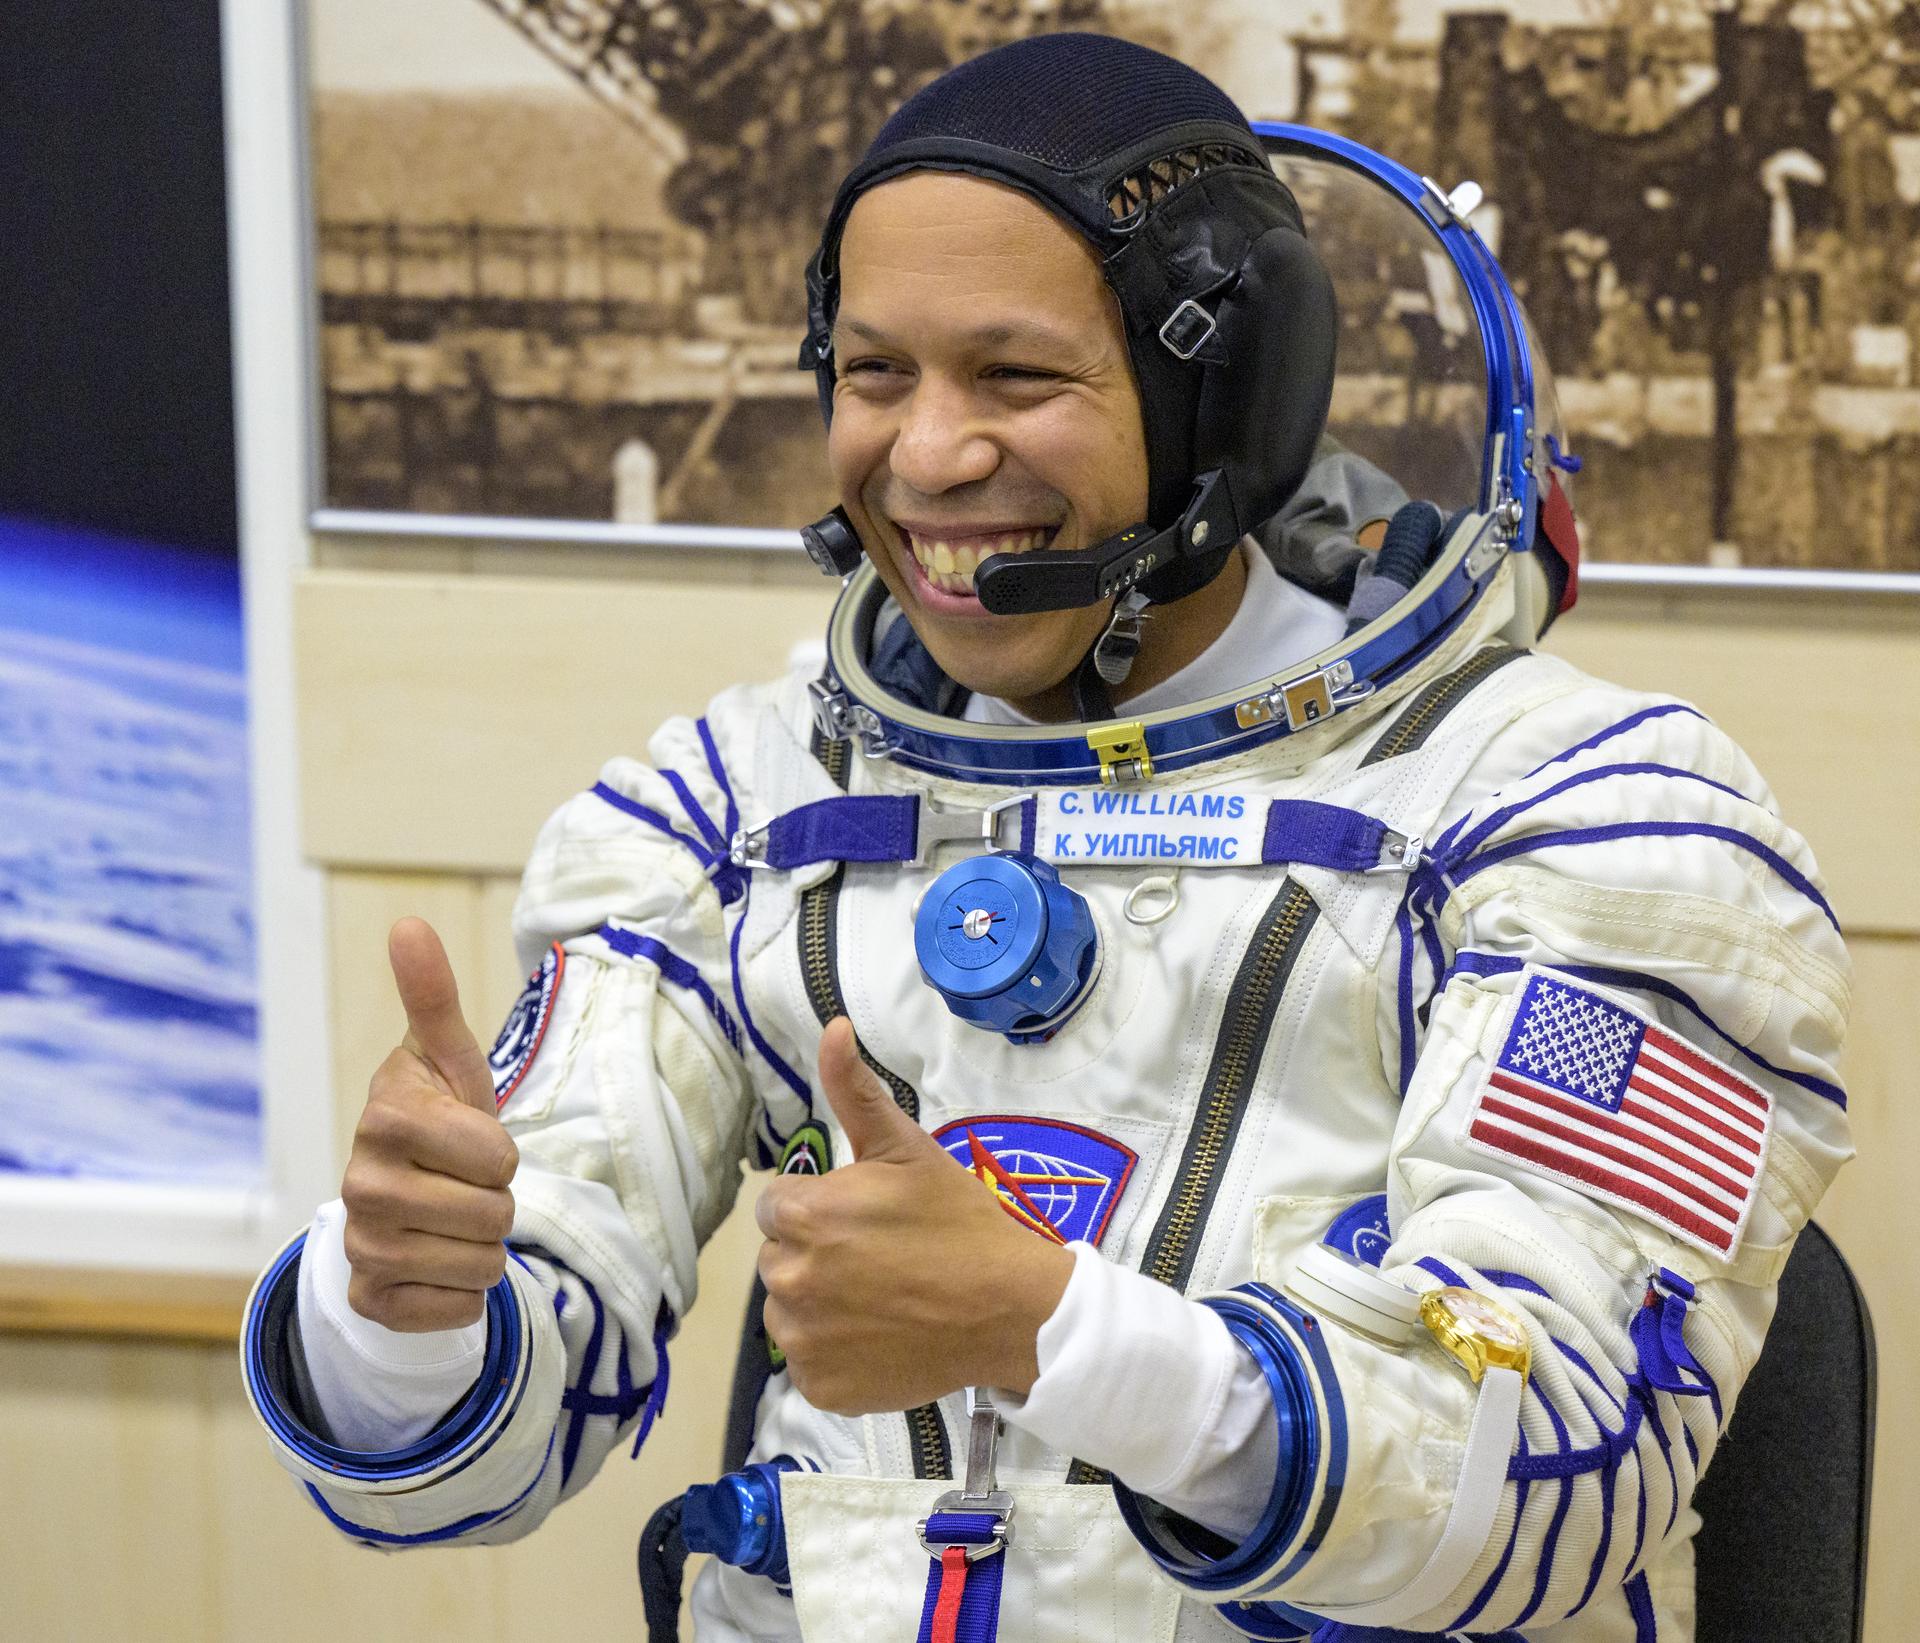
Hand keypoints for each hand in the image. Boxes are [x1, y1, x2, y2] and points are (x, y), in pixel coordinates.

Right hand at [338, 917, 518, 1331]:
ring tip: (456, 1221)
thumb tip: (407, 922)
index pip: (496, 1156)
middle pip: (492, 1213)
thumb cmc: (441, 1121)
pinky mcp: (368, 1300)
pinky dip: (464, 1295)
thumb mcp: (448, 1059)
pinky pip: (455, 1311)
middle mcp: (359, 1184)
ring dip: (486, 1246)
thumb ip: (433, 996)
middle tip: (469, 1186)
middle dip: (499, 1202)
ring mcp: (360, 1245)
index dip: (502, 1152)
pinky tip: (438, 1266)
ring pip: (481, 1264)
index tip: (475, 1142)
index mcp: (385, 1117)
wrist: (405, 1199)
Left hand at [755, 1017, 1074, 1414]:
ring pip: (790, 1311)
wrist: (1009, 1309)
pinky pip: (810, 1365)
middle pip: (781, 1258)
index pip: (778, 1207)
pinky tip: (881, 1337)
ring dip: (821, 1304)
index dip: (822, 1208)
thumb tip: (831, 1028)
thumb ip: (857, 1091)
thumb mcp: (908, 1149)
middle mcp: (789, 1280)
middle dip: (818, 1253)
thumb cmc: (959, 1222)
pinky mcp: (821, 1388)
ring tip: (882, 1298)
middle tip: (880, 1258)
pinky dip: (837, 1354)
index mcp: (804, 1216)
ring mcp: (803, 1341)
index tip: (866, 1220)